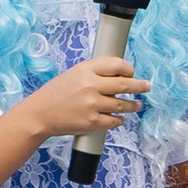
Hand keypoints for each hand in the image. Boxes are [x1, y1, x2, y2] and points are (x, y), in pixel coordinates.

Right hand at [23, 55, 148, 145]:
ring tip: (137, 104)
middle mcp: (90, 86)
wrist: (39, 114)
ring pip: (122, 105)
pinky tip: (121, 118)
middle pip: (125, 85)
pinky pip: (113, 121)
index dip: (128, 69)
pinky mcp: (91, 122)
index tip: (132, 73)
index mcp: (85, 70)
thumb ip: (95, 73)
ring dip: (133, 105)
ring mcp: (91, 105)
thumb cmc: (56, 93)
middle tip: (147, 86)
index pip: (117, 65)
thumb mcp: (74, 74)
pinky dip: (119, 120)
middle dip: (140, 86)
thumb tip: (121, 75)